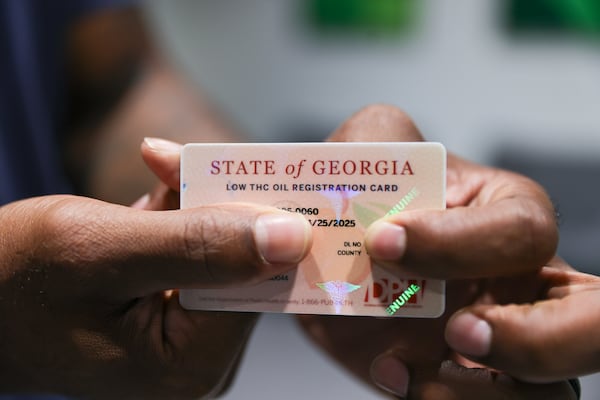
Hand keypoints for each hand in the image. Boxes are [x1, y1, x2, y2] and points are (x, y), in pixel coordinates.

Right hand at [0, 138, 311, 398]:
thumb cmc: (13, 279)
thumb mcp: (103, 251)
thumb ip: (200, 245)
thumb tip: (294, 237)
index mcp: (192, 363)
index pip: (256, 280)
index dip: (255, 219)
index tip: (245, 165)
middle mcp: (200, 361)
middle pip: (242, 267)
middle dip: (218, 205)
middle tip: (185, 159)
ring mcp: (186, 341)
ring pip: (221, 253)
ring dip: (195, 203)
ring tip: (162, 167)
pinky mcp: (172, 316)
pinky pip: (197, 256)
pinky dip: (179, 217)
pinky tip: (156, 192)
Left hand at [298, 105, 574, 398]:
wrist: (336, 255)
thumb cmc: (364, 197)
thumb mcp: (365, 150)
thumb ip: (364, 146)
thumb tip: (338, 202)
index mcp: (504, 212)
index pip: (522, 231)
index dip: (458, 242)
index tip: (383, 240)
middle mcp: (520, 279)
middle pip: (591, 323)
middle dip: (539, 340)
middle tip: (459, 330)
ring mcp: (500, 338)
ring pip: (552, 389)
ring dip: (487, 394)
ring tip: (407, 373)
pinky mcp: (464, 377)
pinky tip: (389, 373)